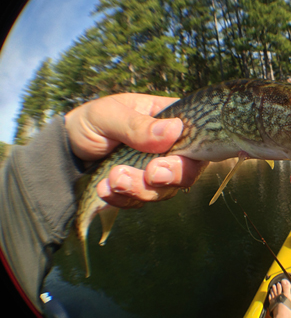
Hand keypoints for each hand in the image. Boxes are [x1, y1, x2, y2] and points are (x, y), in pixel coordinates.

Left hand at [64, 93, 208, 207]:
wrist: (67, 148)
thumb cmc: (91, 121)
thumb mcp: (108, 115)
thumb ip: (138, 125)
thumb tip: (175, 130)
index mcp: (169, 120)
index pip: (197, 137)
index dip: (191, 154)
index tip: (162, 163)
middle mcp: (171, 147)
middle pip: (189, 169)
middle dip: (169, 177)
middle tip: (148, 174)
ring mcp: (157, 170)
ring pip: (166, 190)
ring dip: (140, 189)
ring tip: (113, 178)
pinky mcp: (142, 189)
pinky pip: (142, 202)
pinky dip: (124, 199)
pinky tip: (104, 189)